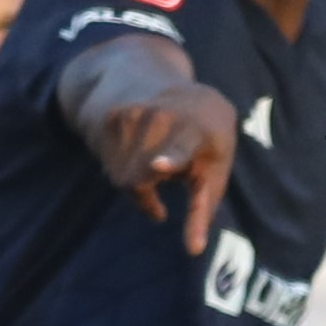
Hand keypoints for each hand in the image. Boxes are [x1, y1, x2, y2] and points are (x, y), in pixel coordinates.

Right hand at [89, 74, 239, 247]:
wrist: (148, 75)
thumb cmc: (201, 131)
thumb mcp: (217, 159)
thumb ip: (206, 201)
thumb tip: (193, 250)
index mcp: (200, 128)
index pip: (182, 147)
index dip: (172, 158)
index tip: (159, 166)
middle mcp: (164, 118)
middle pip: (142, 179)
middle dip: (147, 188)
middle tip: (165, 165)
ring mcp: (133, 115)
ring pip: (127, 180)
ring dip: (140, 179)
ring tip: (155, 151)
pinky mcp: (109, 119)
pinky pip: (115, 170)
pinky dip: (126, 171)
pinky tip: (135, 147)